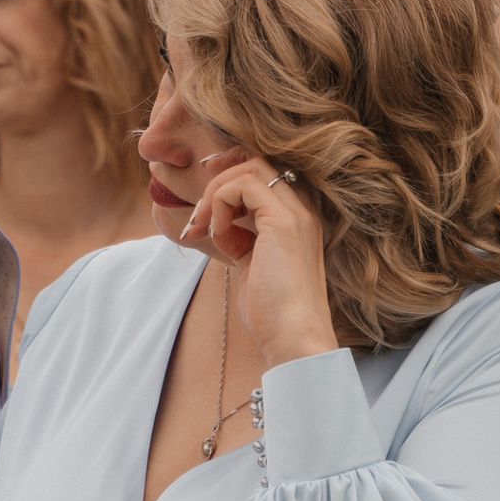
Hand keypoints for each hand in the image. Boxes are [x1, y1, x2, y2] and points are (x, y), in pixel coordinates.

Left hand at [183, 159, 337, 368]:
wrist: (293, 337)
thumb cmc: (272, 311)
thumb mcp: (251, 264)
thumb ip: (240, 238)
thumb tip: (217, 224)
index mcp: (297, 218)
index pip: (265, 174)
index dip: (230, 178)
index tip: (205, 204)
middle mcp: (302, 209)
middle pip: (256, 163)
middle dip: (218, 180)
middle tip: (197, 216)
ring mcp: (296, 212)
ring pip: (248, 169)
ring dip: (214, 195)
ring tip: (202, 228)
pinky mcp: (282, 221)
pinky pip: (241, 188)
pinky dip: (220, 206)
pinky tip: (218, 235)